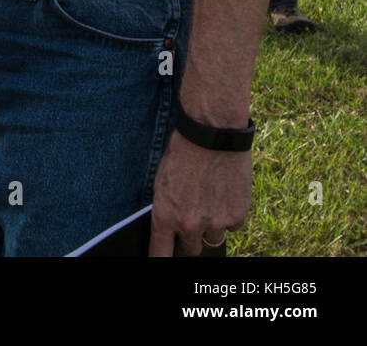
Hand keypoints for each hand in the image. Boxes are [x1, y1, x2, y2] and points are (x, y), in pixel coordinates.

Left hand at [149, 130, 251, 255]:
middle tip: (191, 219)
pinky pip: (232, 226)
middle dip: (189, 238)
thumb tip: (170, 229)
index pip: (161, 254)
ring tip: (208, 198)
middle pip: (190, 250)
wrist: (212, 136)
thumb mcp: (162, 181)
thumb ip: (168, 209)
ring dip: (210, 226)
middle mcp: (190, 225)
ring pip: (212, 239)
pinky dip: (228, 215)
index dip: (161, 260)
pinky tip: (223, 193)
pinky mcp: (237, 217)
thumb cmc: (182, 153)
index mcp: (166, 216)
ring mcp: (216, 223)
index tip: (162, 261)